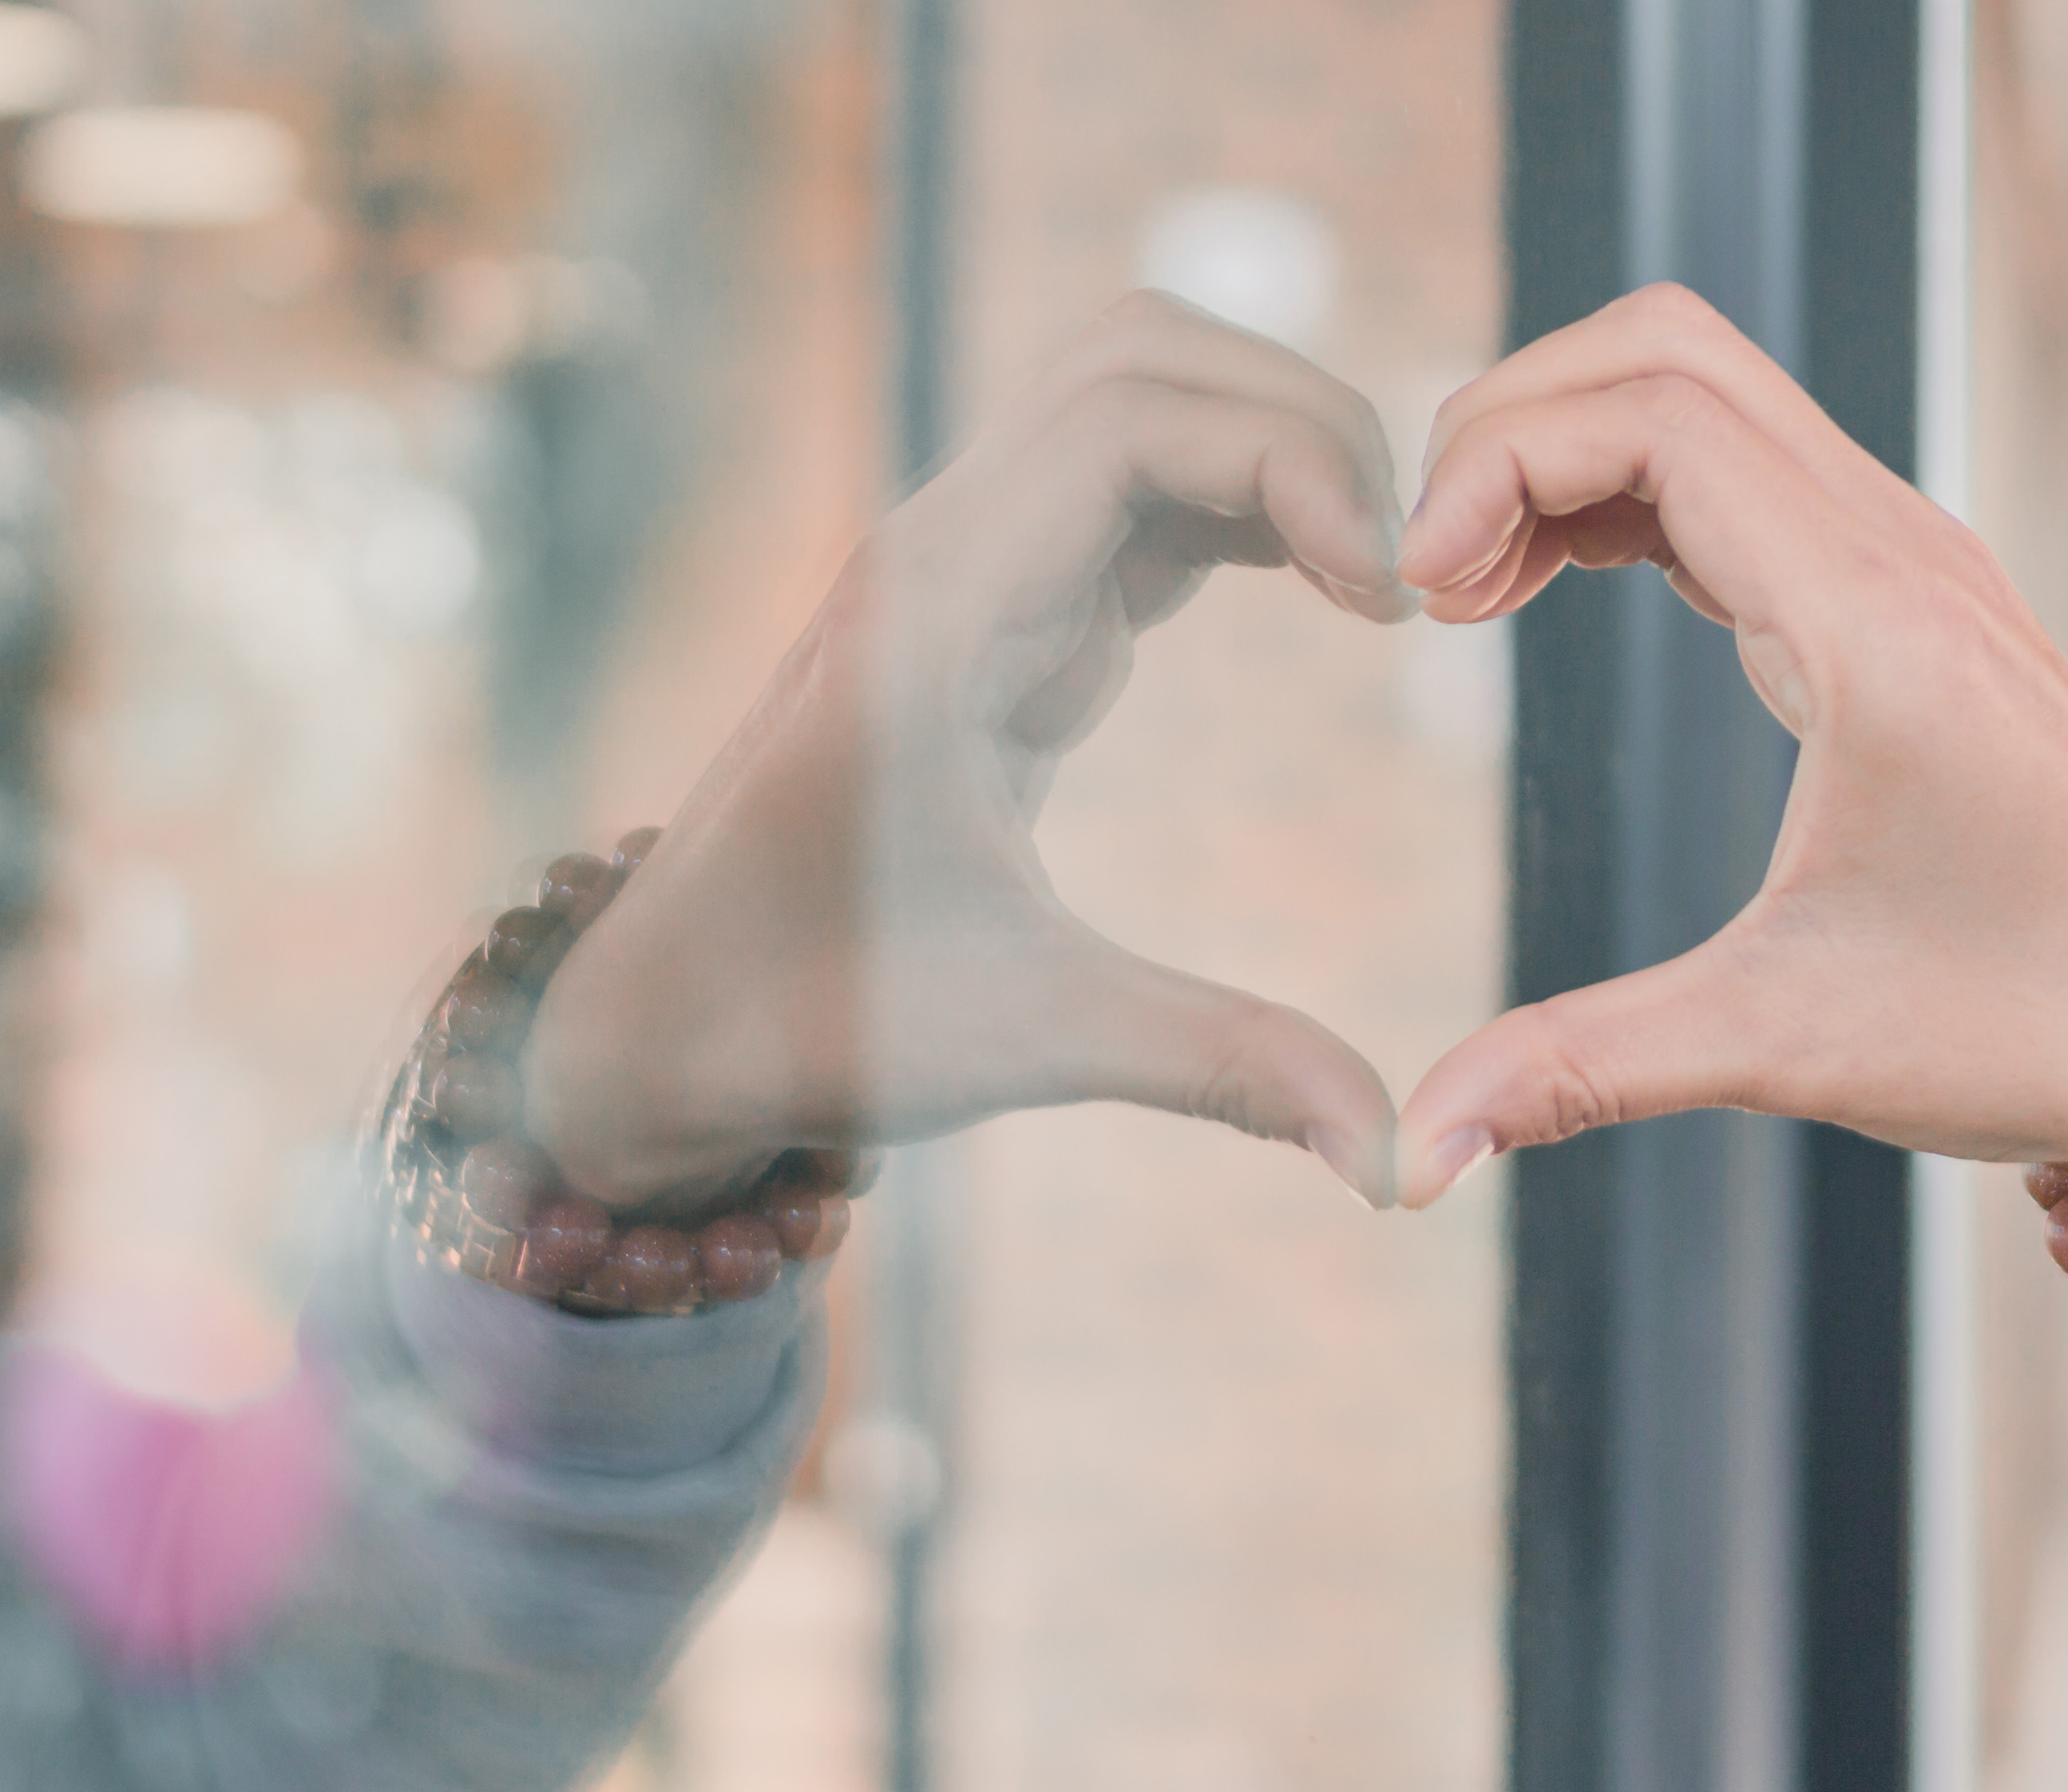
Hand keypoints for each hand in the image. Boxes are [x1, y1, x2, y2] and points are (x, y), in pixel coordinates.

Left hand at [523, 293, 1413, 1208]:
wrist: (659, 1022)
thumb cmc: (812, 1020)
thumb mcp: (1030, 1040)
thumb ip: (1225, 1067)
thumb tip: (1397, 1161)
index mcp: (932, 615)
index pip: (1134, 415)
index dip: (1294, 464)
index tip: (1393, 606)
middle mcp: (937, 552)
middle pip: (1142, 354)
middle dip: (1303, 421)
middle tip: (1409, 571)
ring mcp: (957, 567)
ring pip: (1132, 399)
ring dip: (1269, 449)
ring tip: (1379, 581)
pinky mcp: (985, 608)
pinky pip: (1124, 487)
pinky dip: (1233, 503)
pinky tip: (1321, 593)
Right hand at [1390, 285, 2067, 1233]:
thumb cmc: (2036, 1030)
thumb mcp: (1785, 1046)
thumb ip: (1581, 1070)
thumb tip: (1413, 1154)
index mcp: (1877, 627)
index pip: (1657, 417)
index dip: (1499, 462)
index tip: (1415, 596)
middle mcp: (1901, 554)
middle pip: (1667, 352)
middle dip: (1510, 423)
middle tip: (1422, 578)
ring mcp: (1910, 560)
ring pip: (1702, 391)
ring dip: (1561, 449)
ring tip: (1464, 592)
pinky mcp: (1904, 594)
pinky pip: (1736, 467)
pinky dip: (1619, 490)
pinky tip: (1545, 590)